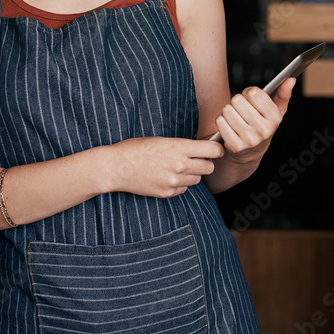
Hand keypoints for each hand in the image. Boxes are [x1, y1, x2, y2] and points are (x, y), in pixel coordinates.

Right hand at [106, 137, 223, 197]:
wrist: (116, 167)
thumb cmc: (136, 148)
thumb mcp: (162, 140)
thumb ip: (183, 145)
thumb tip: (204, 148)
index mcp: (179, 147)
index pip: (213, 150)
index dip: (217, 149)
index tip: (215, 149)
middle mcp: (180, 165)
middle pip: (209, 167)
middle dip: (206, 163)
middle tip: (197, 159)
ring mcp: (174, 181)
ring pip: (197, 179)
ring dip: (192, 174)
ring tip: (178, 167)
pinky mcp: (167, 193)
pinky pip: (184, 189)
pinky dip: (180, 184)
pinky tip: (167, 176)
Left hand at [213, 77, 294, 162]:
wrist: (250, 152)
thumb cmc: (262, 125)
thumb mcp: (276, 111)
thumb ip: (283, 94)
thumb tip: (290, 80)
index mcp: (275, 118)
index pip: (253, 93)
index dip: (249, 92)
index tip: (250, 98)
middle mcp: (263, 130)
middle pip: (237, 100)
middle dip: (237, 101)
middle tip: (241, 109)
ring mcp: (249, 139)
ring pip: (227, 110)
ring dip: (228, 111)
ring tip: (235, 117)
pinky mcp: (235, 146)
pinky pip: (220, 121)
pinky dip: (221, 121)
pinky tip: (229, 125)